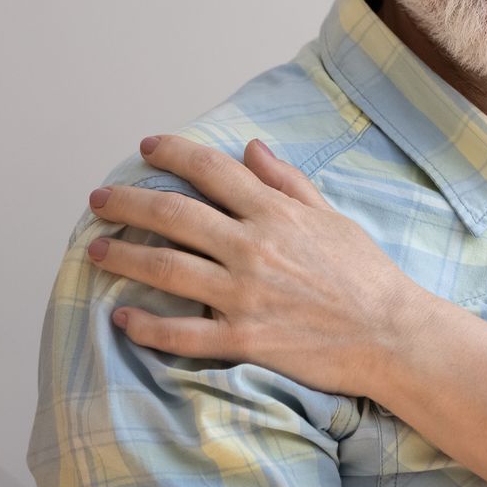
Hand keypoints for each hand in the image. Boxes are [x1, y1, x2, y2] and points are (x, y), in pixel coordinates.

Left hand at [85, 134, 425, 396]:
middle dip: (127, 201)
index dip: (173, 153)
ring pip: (165, 268)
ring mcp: (244, 295)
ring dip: (123, 256)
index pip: (211, 170)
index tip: (147, 147)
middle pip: (172, 214)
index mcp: (274, 213)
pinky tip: (123, 318)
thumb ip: (287, 183)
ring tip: (96, 250)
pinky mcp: (244, 338)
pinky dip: (148, 326)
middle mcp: (252, 248)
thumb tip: (250, 149)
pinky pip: (182, 333)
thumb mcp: (331, 217)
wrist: (390, 333)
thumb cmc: (366, 274)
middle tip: (99, 199)